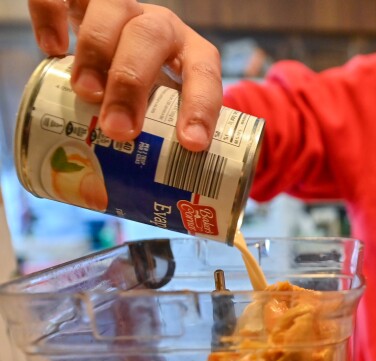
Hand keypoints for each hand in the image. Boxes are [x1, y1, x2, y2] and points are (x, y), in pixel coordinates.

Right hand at [28, 0, 221, 150]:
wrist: (125, 46)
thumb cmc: (150, 90)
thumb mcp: (166, 112)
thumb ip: (166, 143)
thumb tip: (162, 206)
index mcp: (192, 52)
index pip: (206, 71)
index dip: (202, 106)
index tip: (191, 144)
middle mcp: (160, 26)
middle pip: (151, 37)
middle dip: (134, 84)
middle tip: (119, 129)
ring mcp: (122, 9)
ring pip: (112, 12)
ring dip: (98, 54)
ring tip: (86, 94)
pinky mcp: (83, 1)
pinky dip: (52, 16)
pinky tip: (51, 49)